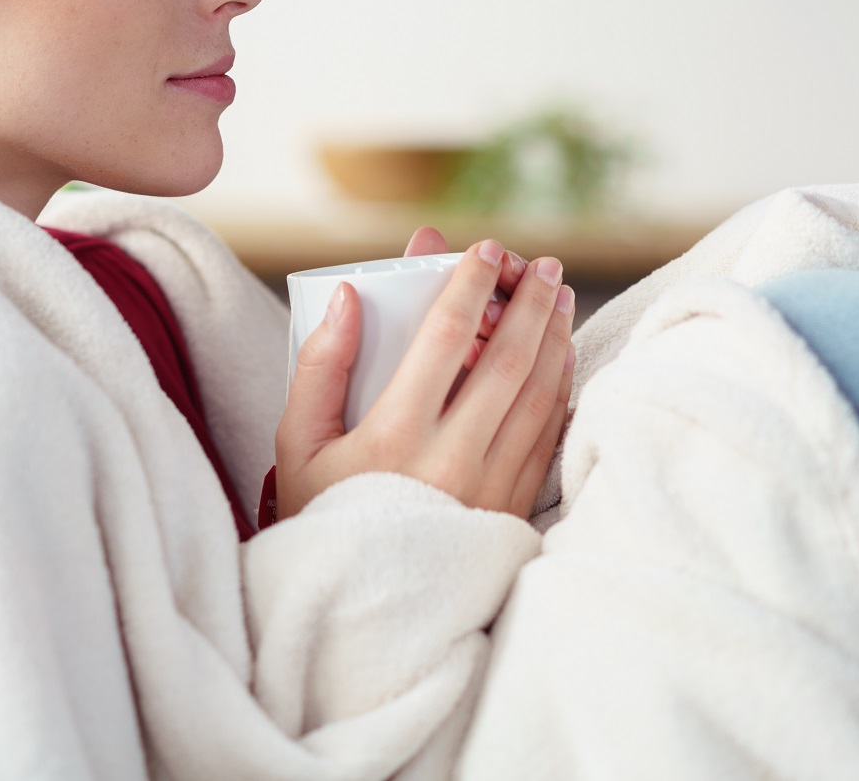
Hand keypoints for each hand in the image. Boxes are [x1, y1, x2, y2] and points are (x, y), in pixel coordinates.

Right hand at [275, 236, 575, 519]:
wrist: (360, 609)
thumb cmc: (323, 514)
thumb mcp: (297, 444)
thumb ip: (320, 365)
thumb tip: (350, 297)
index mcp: (394, 436)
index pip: (446, 338)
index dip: (469, 285)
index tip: (483, 250)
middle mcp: (451, 460)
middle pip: (509, 361)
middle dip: (531, 303)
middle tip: (542, 266)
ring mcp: (490, 487)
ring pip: (539, 395)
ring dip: (555, 338)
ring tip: (559, 298)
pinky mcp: (511, 508)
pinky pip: (548, 435)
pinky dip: (560, 388)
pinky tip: (560, 357)